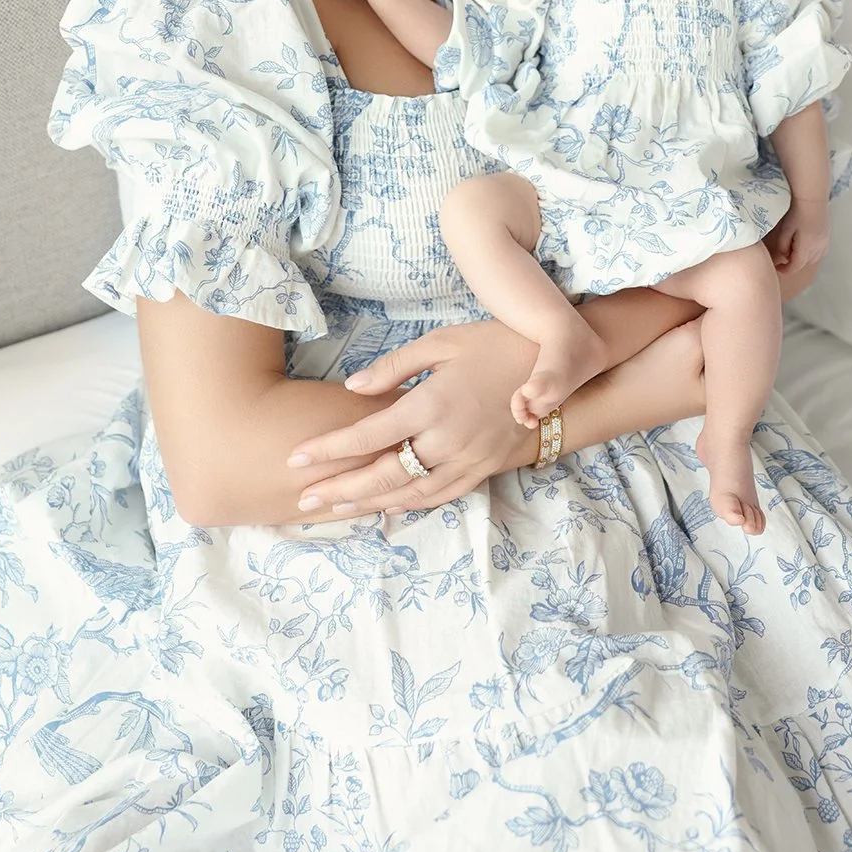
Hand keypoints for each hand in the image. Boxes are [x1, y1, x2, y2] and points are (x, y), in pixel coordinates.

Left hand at [287, 320, 537, 518]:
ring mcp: (468, 460)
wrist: (555, 370)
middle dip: (339, 489)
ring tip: (333, 509)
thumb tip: (352, 387)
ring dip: (368, 504)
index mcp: (432, 404)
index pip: (369, 436)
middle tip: (303, 499)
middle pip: (382, 474)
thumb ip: (394, 367)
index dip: (329, 450)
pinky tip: (384, 507)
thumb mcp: (442, 342)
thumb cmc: (494, 345)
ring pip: (409, 493)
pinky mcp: (484, 470)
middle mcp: (447, 440)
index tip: (296, 458)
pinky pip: (440, 496)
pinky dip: (409, 505)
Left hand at [766, 197, 829, 274]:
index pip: (795, 267)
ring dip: (803, 259)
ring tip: (794, 249)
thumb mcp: (785, 230)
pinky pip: (820, 252)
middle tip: (784, 256)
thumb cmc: (796, 213)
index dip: (785, 270)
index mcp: (806, 247)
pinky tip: (806, 245)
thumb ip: (782, 246)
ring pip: (813, 259)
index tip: (777, 267)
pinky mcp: (827, 238)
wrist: (812, 200)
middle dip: (793, 263)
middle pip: (804, 264)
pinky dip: (812, 253)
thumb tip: (784, 256)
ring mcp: (825, 243)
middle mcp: (818, 248)